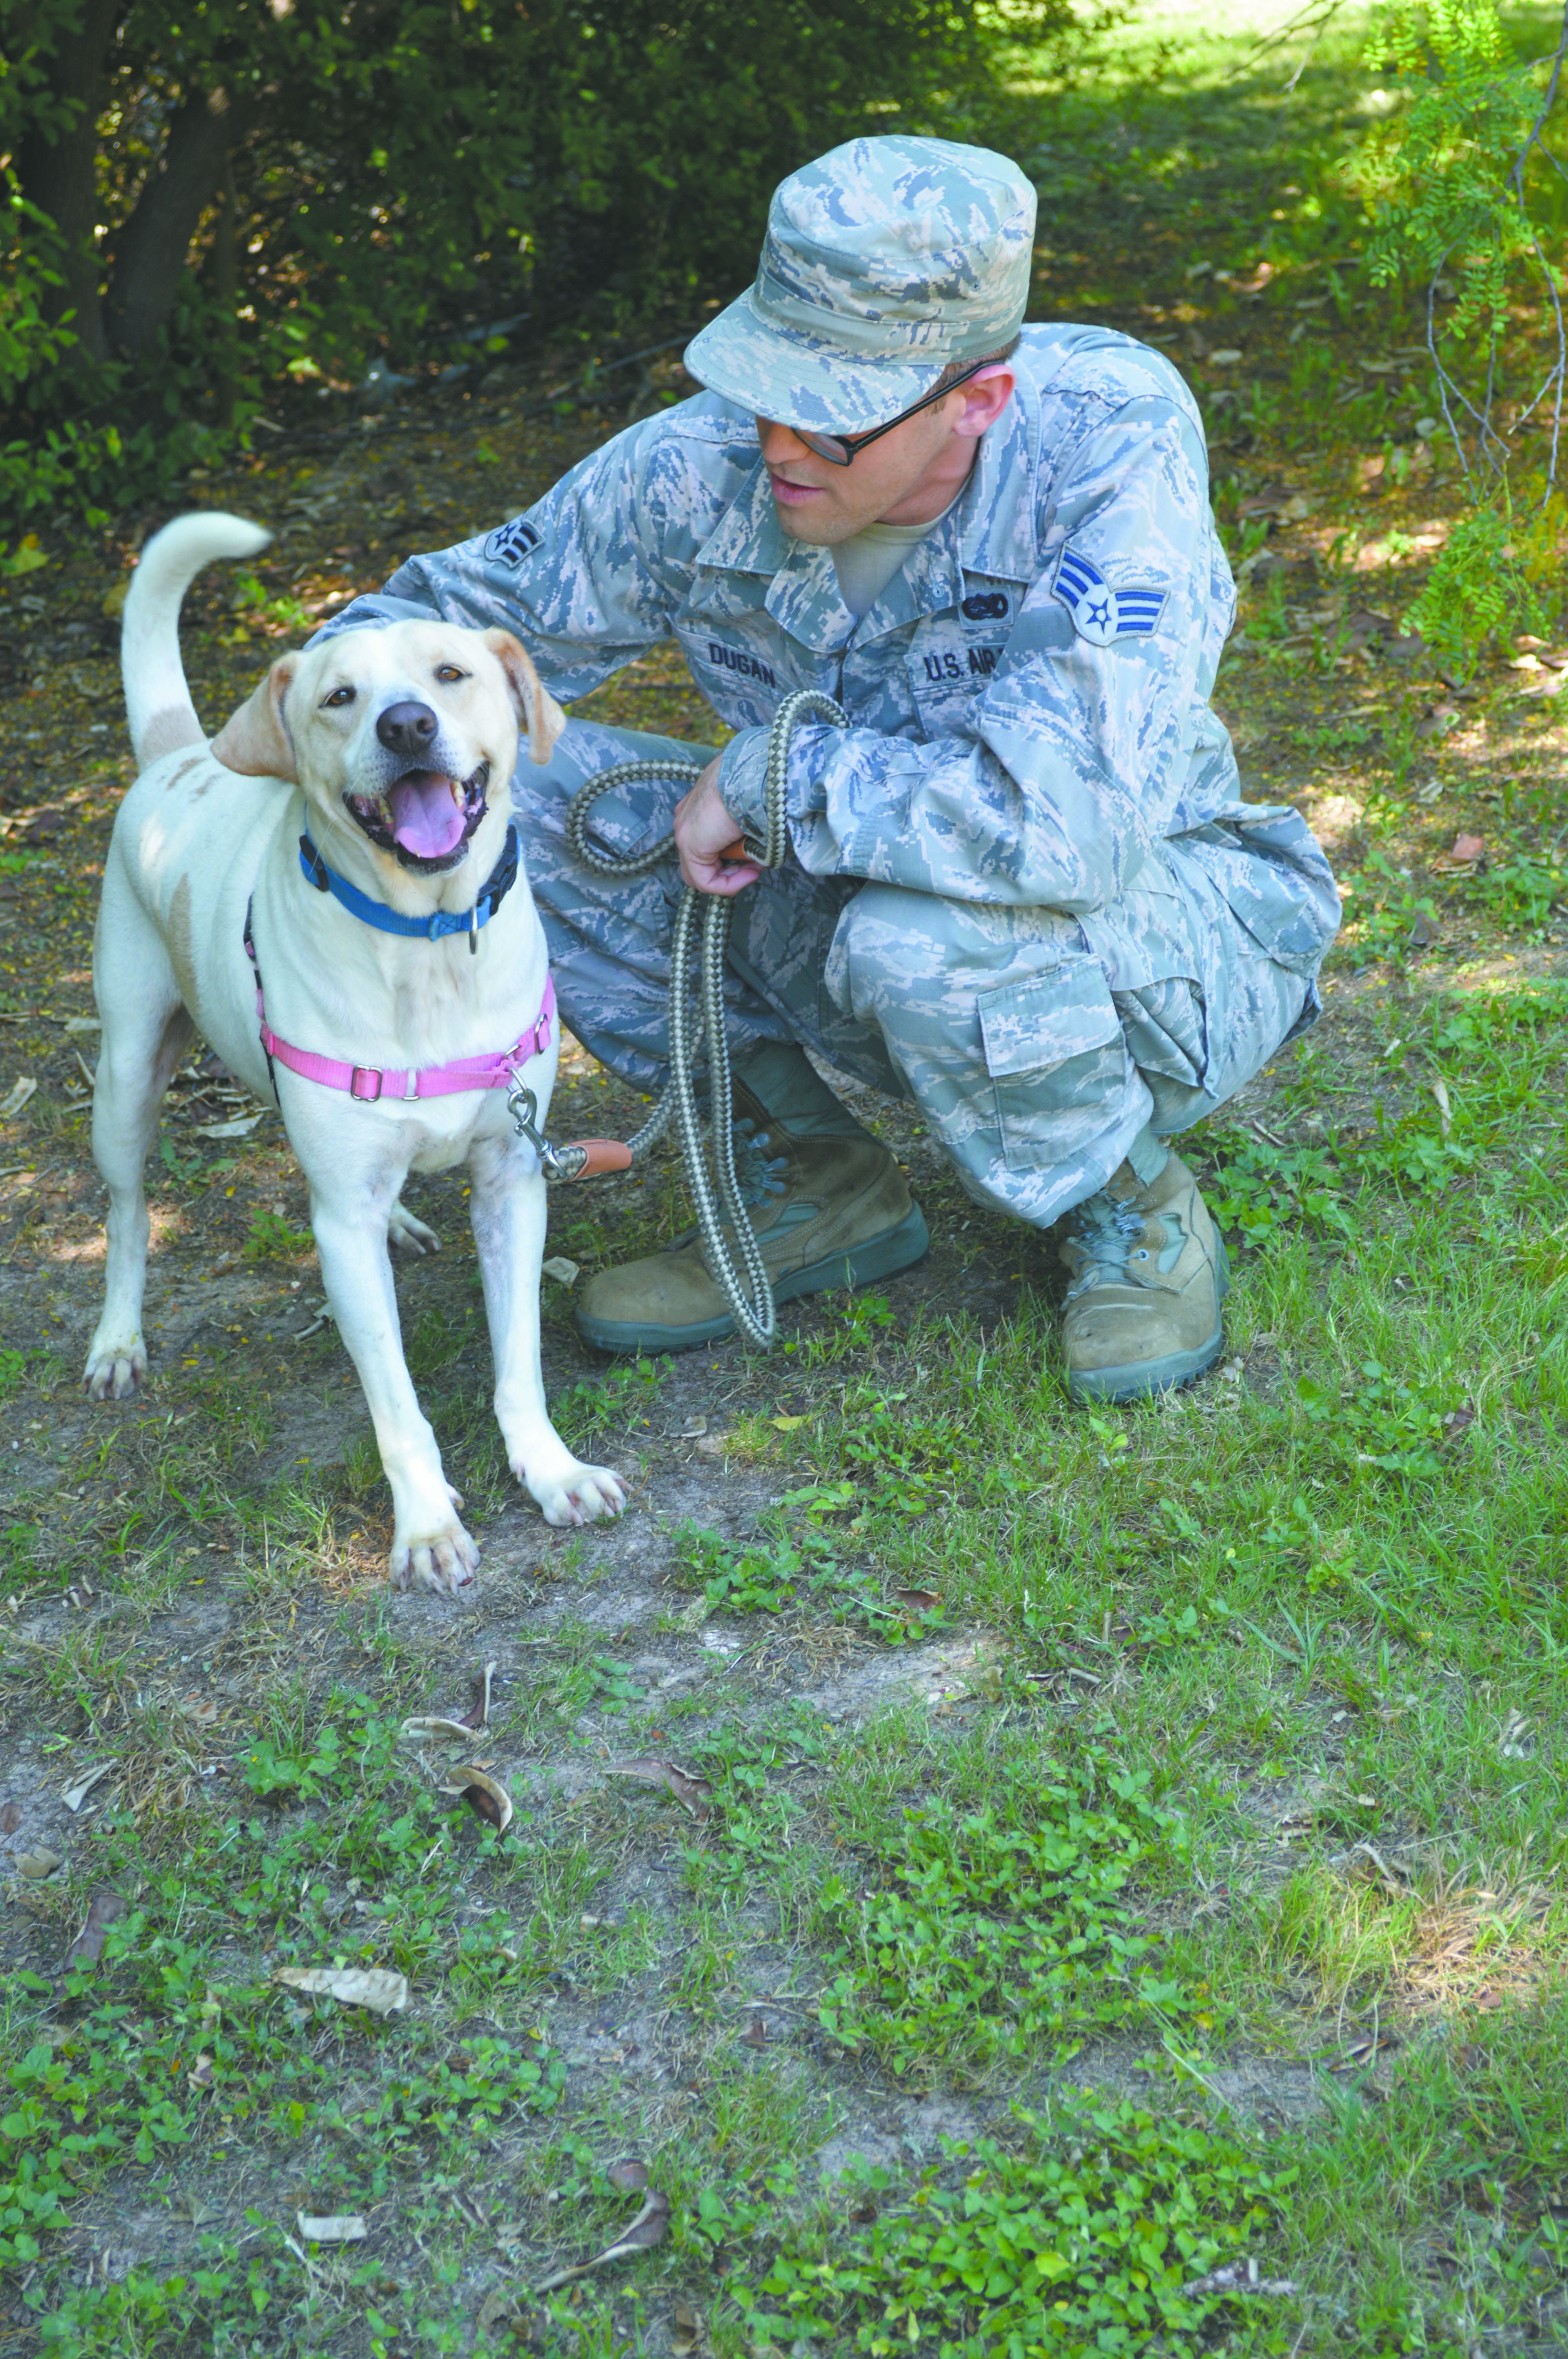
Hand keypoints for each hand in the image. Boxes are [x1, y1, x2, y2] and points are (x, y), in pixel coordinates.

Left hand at [672, 757, 759, 896]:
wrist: (754, 774)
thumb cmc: (759, 786)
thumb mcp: (749, 811)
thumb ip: (744, 832)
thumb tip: (755, 852)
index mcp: (698, 807)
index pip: (706, 847)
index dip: (732, 862)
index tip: (756, 860)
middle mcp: (685, 819)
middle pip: (701, 863)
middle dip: (731, 872)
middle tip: (755, 867)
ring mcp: (684, 831)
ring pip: (702, 874)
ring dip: (732, 877)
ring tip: (755, 868)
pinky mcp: (689, 843)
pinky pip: (704, 880)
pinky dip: (728, 885)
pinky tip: (749, 875)